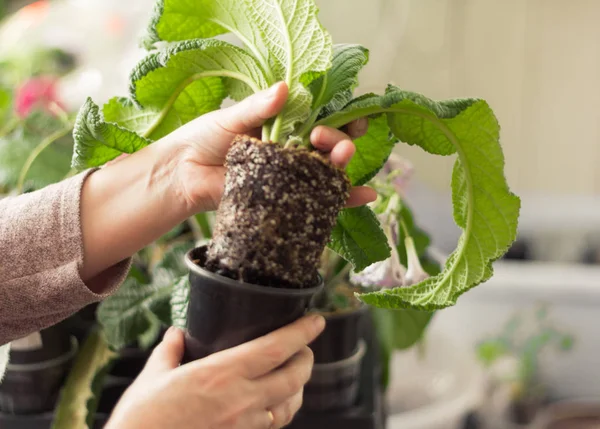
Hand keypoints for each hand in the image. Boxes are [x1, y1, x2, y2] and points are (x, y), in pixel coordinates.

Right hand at [105, 314, 325, 428]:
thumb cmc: (141, 419)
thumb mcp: (152, 377)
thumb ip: (169, 351)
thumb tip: (176, 335)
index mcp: (221, 374)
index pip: (276, 349)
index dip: (302, 333)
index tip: (317, 321)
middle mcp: (240, 400)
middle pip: (293, 377)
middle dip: (306, 359)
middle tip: (306, 347)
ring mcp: (243, 426)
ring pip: (289, 405)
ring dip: (299, 387)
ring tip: (296, 375)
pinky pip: (272, 425)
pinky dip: (282, 411)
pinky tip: (276, 405)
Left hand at [163, 82, 376, 211]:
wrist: (182, 176)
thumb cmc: (204, 139)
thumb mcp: (232, 117)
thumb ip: (259, 107)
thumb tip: (286, 88)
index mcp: (283, 126)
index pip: (320, 117)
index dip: (340, 115)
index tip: (349, 111)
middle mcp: (292, 151)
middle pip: (329, 144)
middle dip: (337, 138)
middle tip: (321, 136)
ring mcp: (292, 176)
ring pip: (327, 169)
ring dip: (341, 162)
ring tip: (341, 156)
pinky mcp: (287, 199)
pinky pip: (320, 199)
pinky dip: (345, 198)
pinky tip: (366, 195)